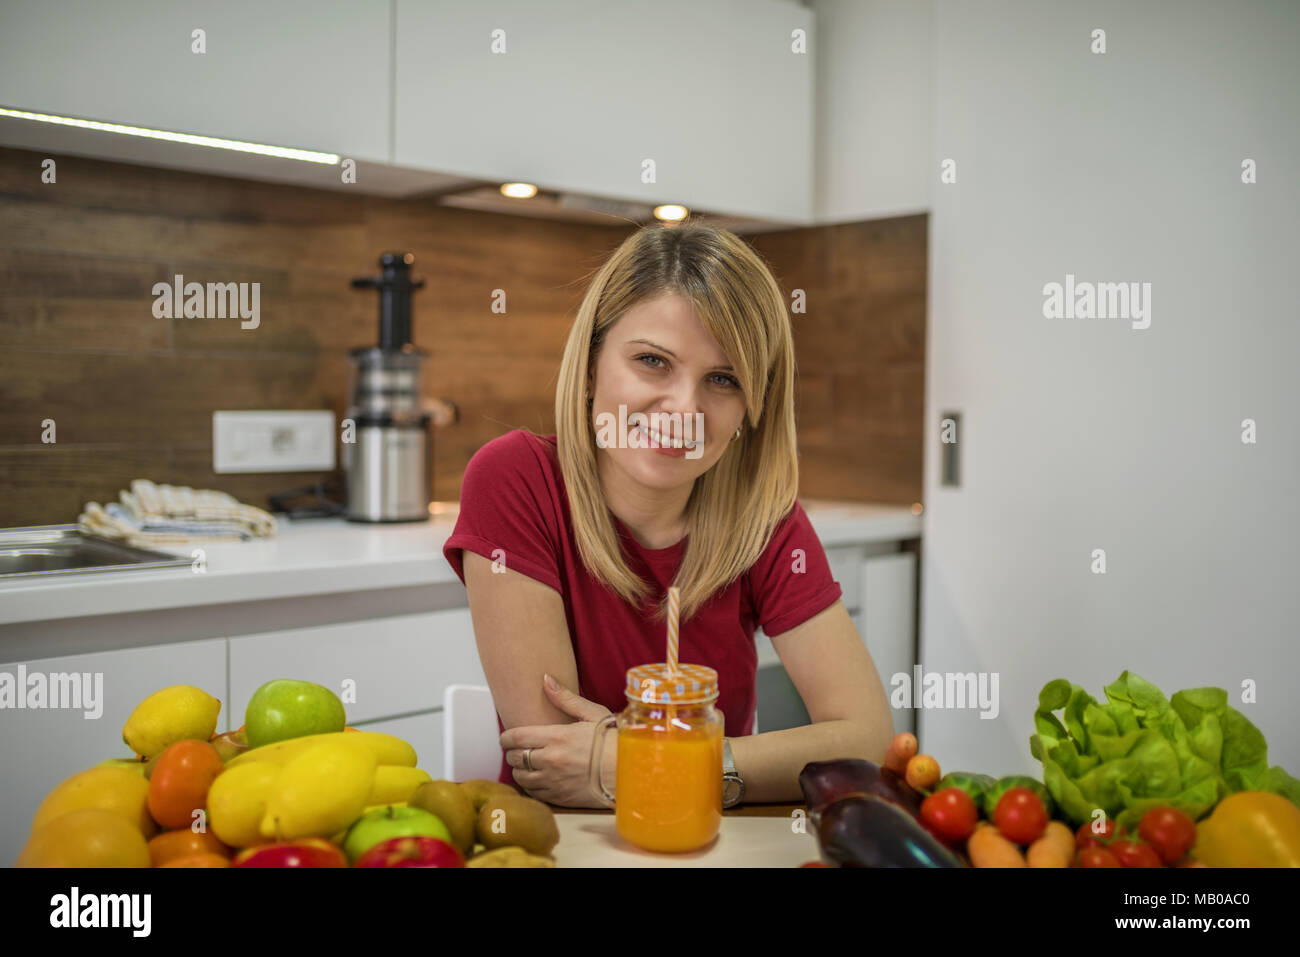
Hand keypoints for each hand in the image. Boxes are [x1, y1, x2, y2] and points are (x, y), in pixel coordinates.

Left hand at [499, 675, 614, 807]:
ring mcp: (554, 781)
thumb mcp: (592, 713)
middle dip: (513, 753)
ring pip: (521, 778)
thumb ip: (565, 698)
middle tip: (519, 749)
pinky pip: (534, 794)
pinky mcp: (560, 798)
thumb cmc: (613, 739)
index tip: (506, 738)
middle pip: (515, 758)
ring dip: (520, 770)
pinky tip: (538, 779)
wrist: (630, 771)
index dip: (506, 738)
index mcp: (557, 737)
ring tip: (527, 765)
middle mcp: (551, 760)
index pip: (516, 737)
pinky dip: (531, 786)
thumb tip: (546, 679)